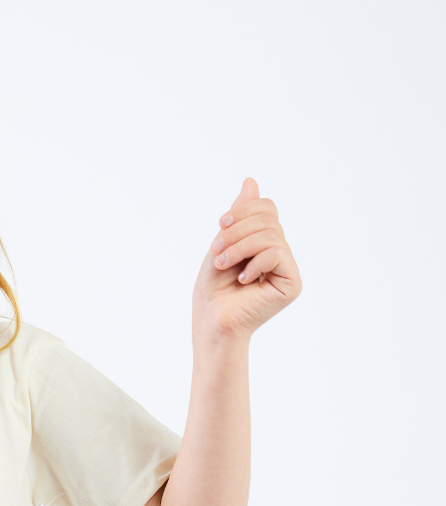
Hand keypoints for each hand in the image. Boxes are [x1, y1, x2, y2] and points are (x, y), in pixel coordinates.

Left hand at [194, 178, 301, 344]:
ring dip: (240, 247)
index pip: (267, 208)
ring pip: (271, 234)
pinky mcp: (292, 283)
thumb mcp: (223, 244)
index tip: (221, 226)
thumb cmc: (213, 292)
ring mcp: (287, 269)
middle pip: (269, 219)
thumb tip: (251, 180)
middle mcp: (280, 254)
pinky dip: (255, 263)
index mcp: (265, 243)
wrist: (212, 324)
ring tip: (224, 265)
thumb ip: (240, 215)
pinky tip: (243, 280)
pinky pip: (278, 253)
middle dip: (237, 231)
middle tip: (218, 252)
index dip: (243, 211)